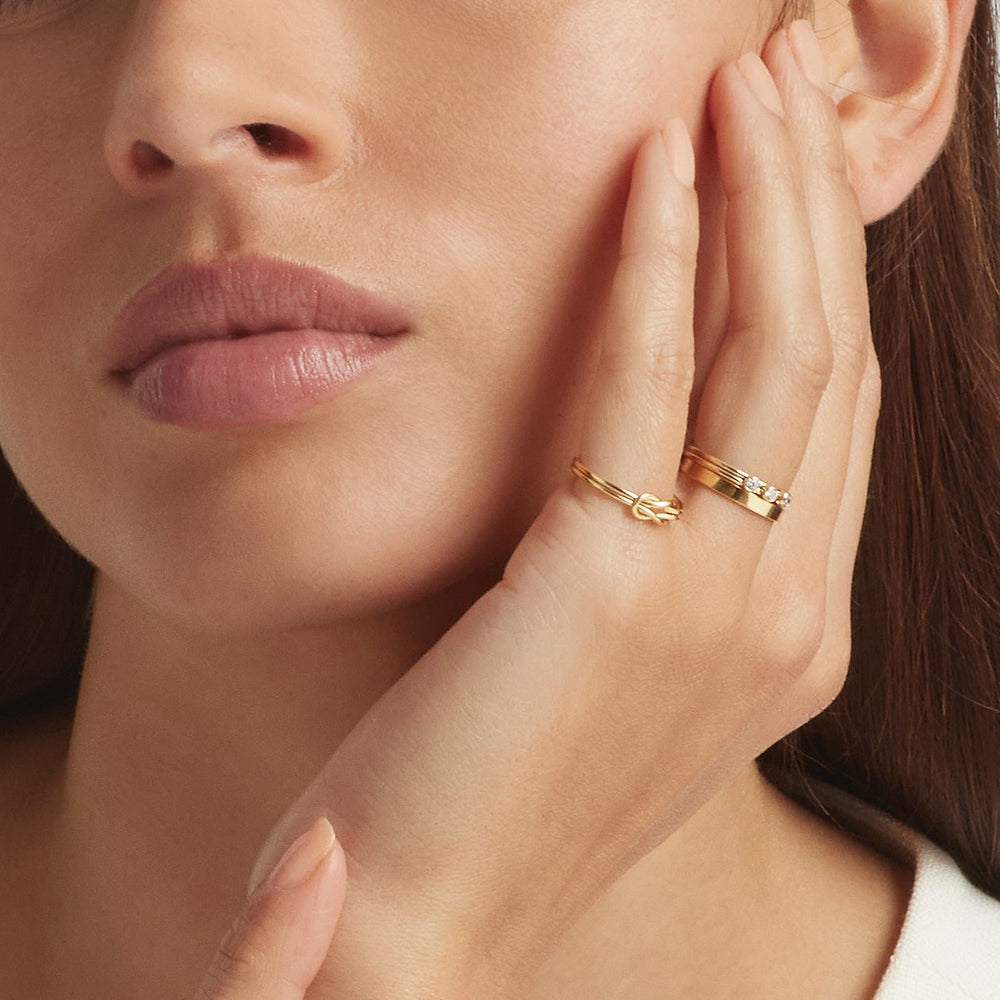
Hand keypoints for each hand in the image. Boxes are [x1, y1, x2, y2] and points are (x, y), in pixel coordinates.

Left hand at [209, 22, 879, 999]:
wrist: (424, 935)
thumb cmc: (500, 795)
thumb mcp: (617, 673)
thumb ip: (664, 564)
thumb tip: (656, 457)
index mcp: (788, 632)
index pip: (830, 410)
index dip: (821, 275)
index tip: (785, 170)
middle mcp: (786, 608)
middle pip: (827, 356)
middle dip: (814, 202)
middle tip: (784, 81)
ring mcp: (722, 599)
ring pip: (779, 346)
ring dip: (764, 197)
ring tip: (745, 84)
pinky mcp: (621, 586)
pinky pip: (653, 378)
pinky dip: (662, 259)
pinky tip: (654, 167)